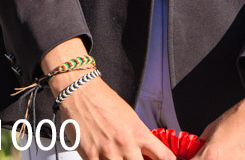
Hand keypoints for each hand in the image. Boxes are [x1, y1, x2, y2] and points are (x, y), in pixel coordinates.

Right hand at [56, 76, 175, 159]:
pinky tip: (103, 156)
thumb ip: (139, 138)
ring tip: (118, 155)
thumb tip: (147, 154)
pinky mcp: (90, 157)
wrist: (81, 92)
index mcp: (138, 132)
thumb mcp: (130, 116)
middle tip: (136, 158)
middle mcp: (125, 144)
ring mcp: (108, 152)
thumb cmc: (104, 100)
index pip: (163, 156)